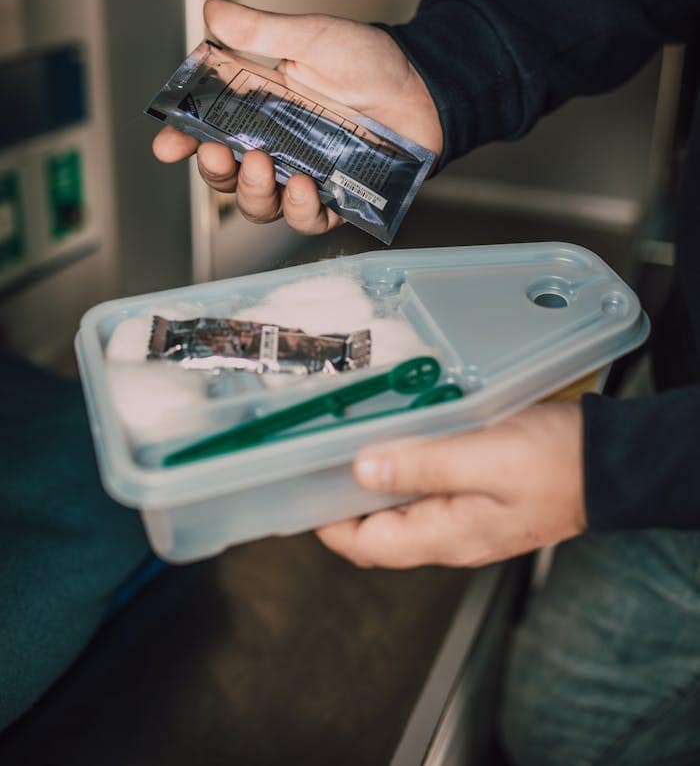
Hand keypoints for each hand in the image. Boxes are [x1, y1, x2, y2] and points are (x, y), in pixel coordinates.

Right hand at [152, 0, 442, 234]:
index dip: (183, 140)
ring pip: (262, 205)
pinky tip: (306, 187)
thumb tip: (212, 9)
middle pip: (228, 176)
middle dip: (215, 170)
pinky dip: (302, 209)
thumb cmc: (370, 61)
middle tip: (218, 150)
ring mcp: (306, 175)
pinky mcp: (338, 198)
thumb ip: (261, 31)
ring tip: (263, 165)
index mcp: (260, 111)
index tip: (167, 144)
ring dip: (253, 192)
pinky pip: (310, 218)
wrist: (425, 85)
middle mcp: (277, 147)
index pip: (209, 131)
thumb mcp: (312, 37)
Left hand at [316, 402, 585, 567]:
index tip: (298, 490)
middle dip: (342, 503)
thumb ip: (421, 466)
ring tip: (349, 442)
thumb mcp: (483, 457)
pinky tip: (399, 438)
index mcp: (446, 534)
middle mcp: (450, 535)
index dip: (326, 523)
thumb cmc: (555, 461)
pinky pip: (427, 492)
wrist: (612, 464)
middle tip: (316, 458)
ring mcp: (466, 520)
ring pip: (400, 511)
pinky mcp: (479, 499)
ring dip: (372, 483)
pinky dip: (404, 471)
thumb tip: (360, 471)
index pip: (366, 546)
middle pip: (378, 531)